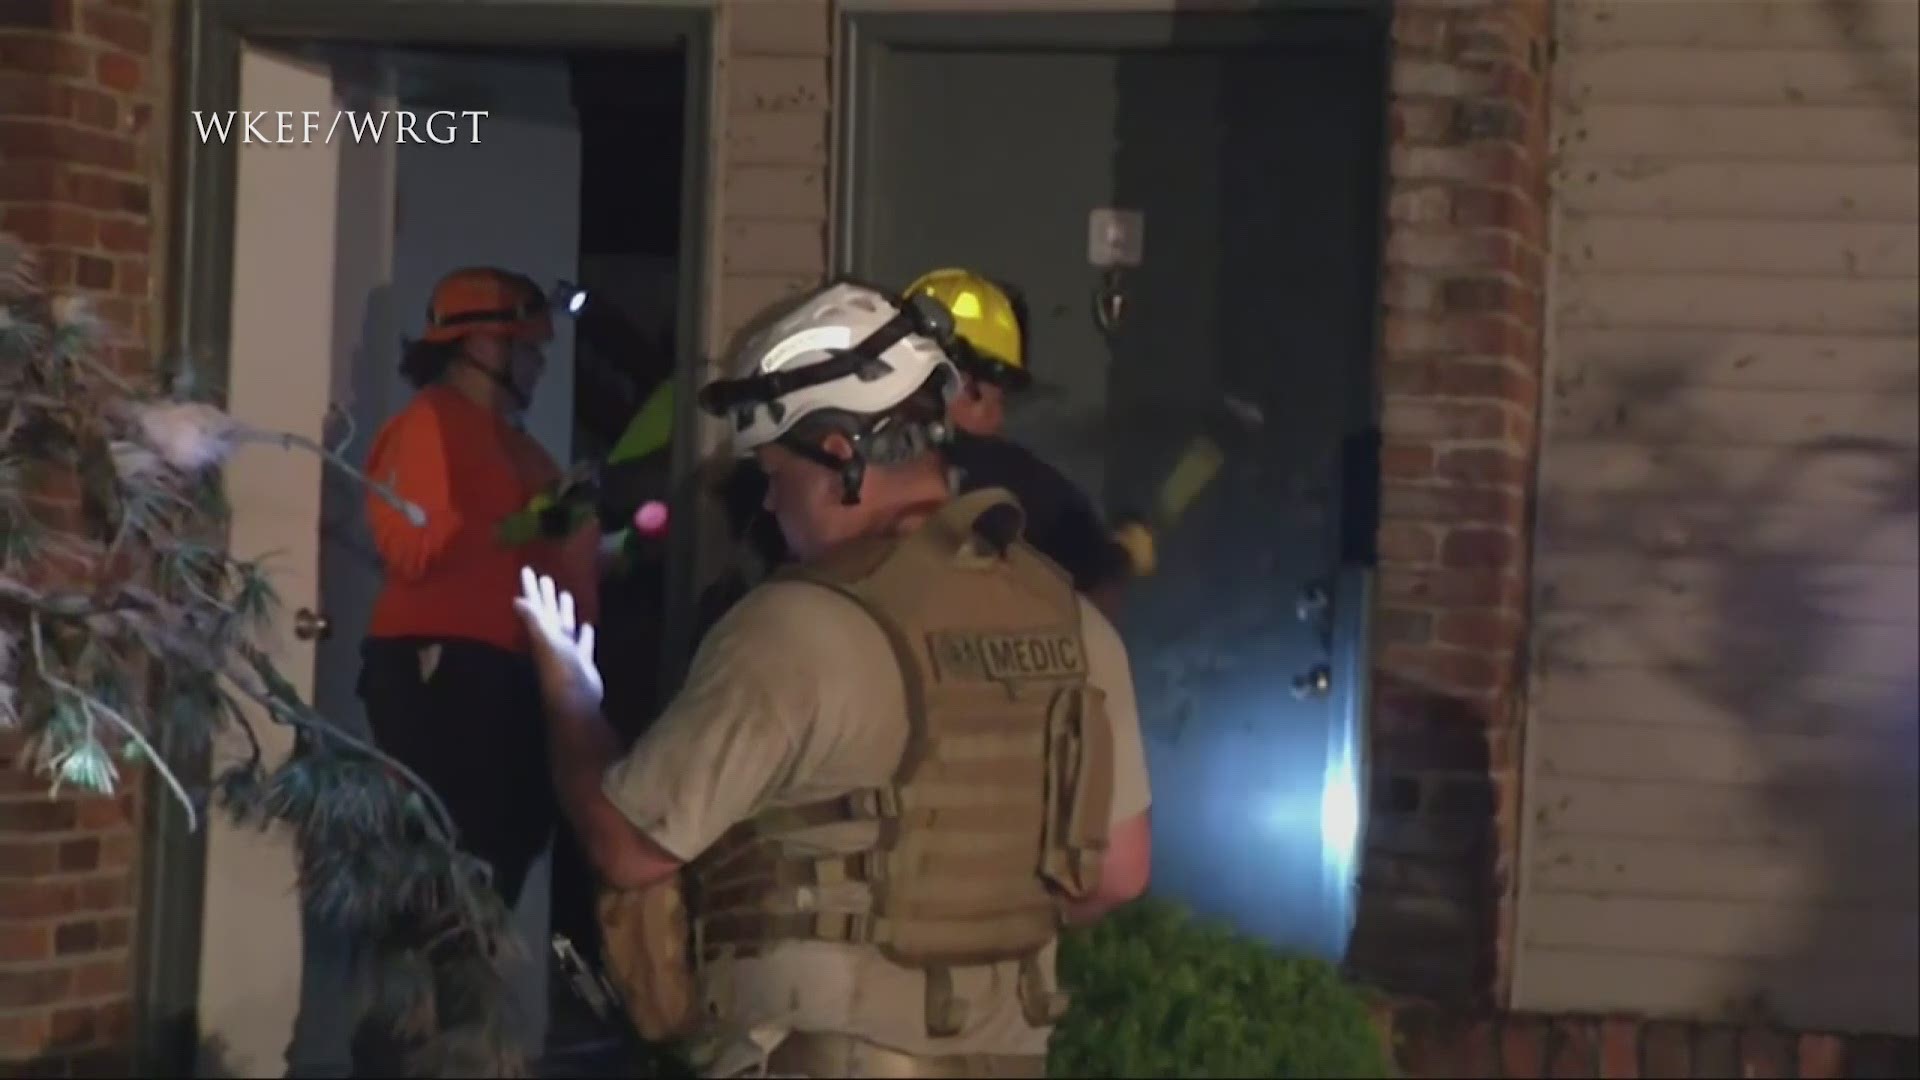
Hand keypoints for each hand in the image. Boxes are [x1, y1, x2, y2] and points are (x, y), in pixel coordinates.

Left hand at [514, 565, 604, 716]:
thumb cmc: (560, 671)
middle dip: (546, 596)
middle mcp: (552, 640)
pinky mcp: (581, 660)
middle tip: (546, 577)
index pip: (535, 605)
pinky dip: (584, 633)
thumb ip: (534, 621)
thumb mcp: (547, 643)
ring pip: (565, 626)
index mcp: (542, 633)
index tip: (527, 569)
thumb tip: (516, 599)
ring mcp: (567, 651)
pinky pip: (582, 643)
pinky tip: (588, 624)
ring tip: (566, 594)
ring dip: (564, 611)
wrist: (576, 701)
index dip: (531, 589)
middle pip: (548, 612)